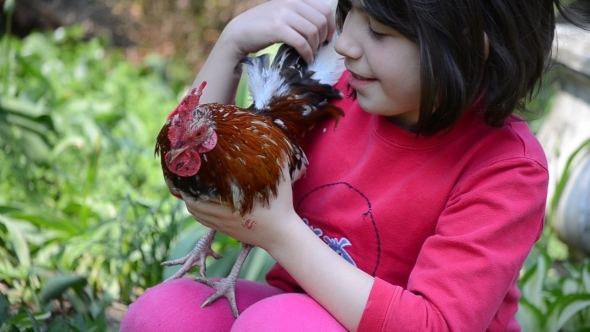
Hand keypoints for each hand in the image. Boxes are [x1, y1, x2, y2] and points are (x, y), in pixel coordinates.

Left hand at [179, 166, 300, 250]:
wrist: (282, 234)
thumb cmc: (281, 205)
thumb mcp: (280, 180)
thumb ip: (276, 160)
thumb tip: (272, 137)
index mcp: (232, 204)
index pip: (200, 196)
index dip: (189, 185)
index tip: (187, 172)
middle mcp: (223, 217)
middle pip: (193, 206)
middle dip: (186, 192)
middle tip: (184, 178)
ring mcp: (223, 226)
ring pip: (197, 215)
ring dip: (191, 202)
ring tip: (188, 189)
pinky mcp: (226, 231)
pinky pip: (204, 222)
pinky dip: (198, 212)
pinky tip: (199, 203)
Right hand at [220, 0, 335, 62]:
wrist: (240, 31)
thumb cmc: (264, 25)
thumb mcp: (284, 13)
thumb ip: (301, 14)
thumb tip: (324, 26)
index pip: (324, 9)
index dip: (331, 25)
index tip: (327, 37)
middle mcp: (291, 2)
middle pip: (320, 21)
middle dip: (323, 38)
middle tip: (319, 48)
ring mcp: (283, 14)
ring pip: (312, 32)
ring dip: (315, 47)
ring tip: (311, 54)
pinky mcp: (277, 28)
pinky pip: (301, 42)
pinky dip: (307, 53)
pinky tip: (307, 59)